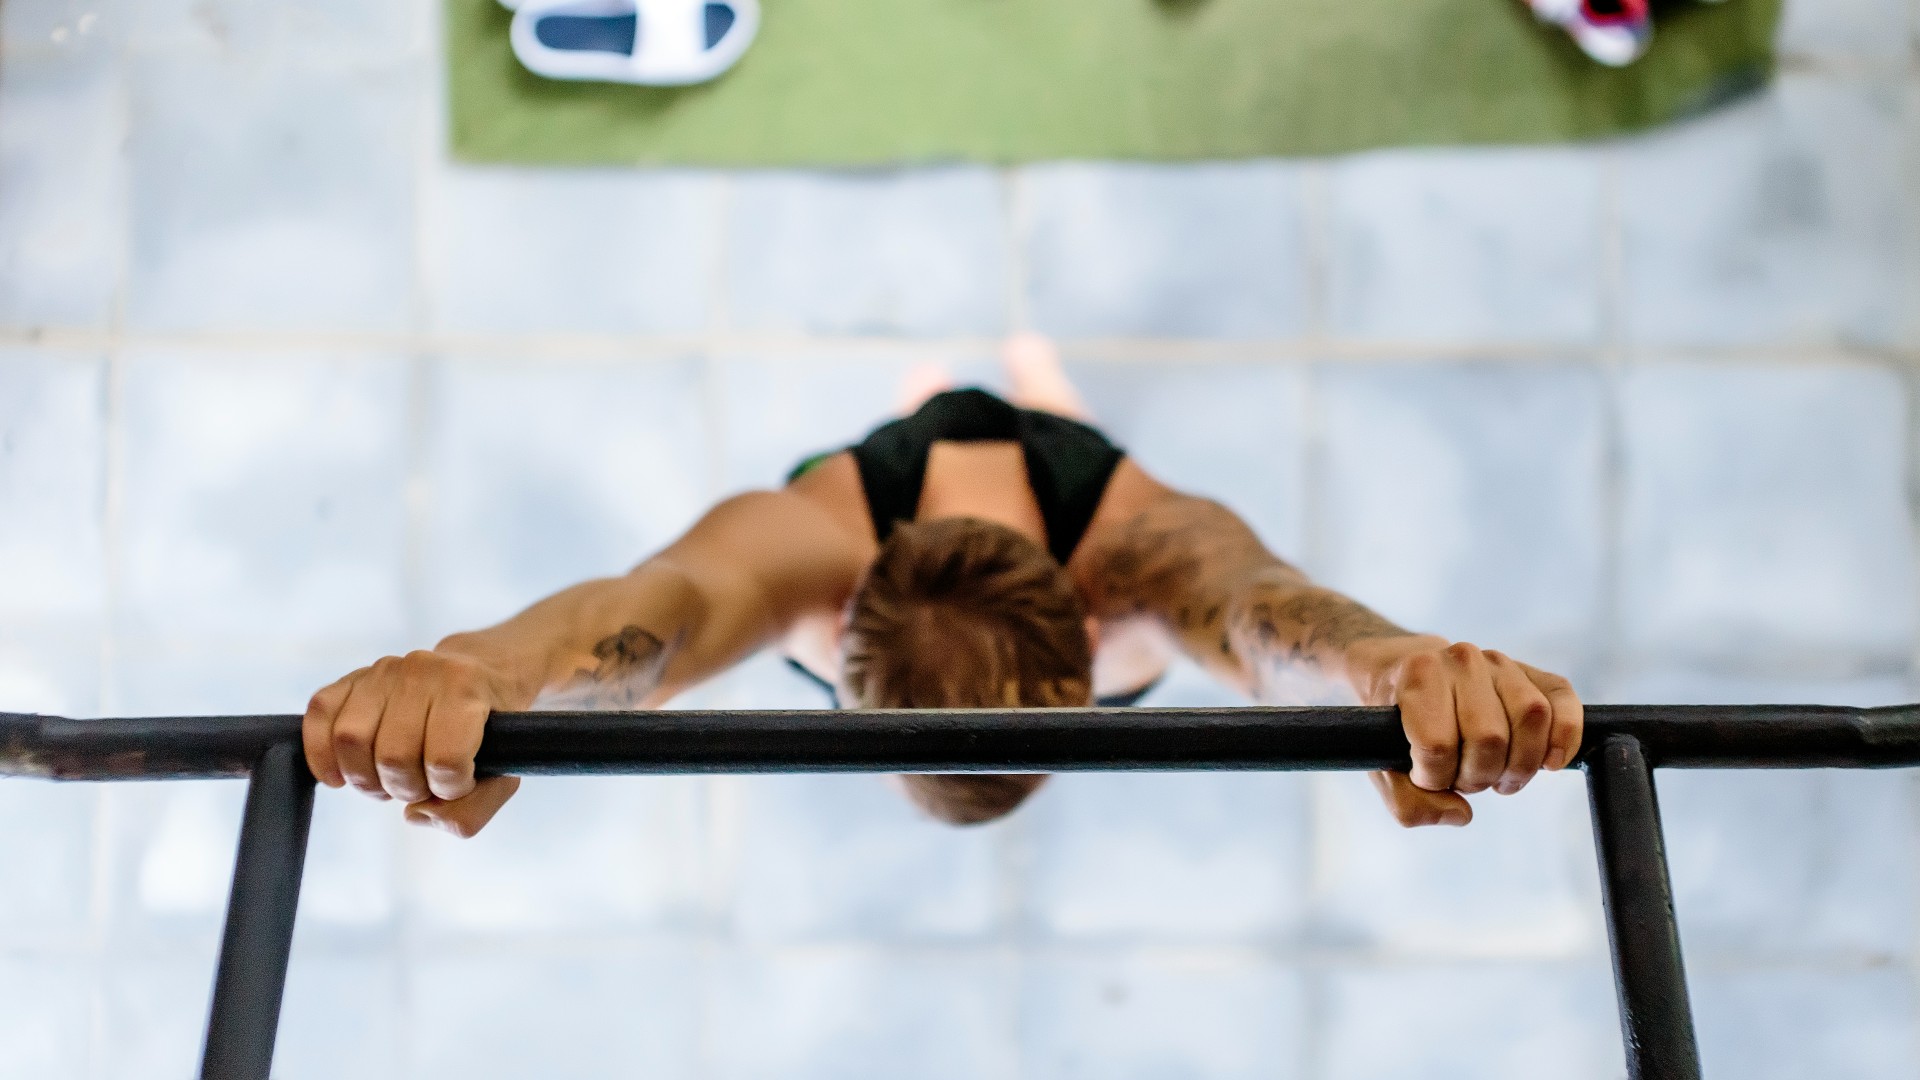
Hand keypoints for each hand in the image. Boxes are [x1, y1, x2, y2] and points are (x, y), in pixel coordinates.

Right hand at [303, 650, 523, 837]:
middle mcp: (422, 671)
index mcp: (466, 687)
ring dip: (365, 778)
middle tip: (419, 786)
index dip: (448, 788)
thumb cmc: (487, 731)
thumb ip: (472, 810)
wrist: (479, 677)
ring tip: (387, 780)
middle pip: (392, 755)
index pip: (444, 759)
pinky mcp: (352, 678)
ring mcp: (383, 671)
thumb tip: (416, 813)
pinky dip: (321, 754)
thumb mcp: (504, 772)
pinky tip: (339, 776)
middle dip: (405, 788)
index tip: (456, 784)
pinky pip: (320, 714)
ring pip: (350, 738)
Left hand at [1349, 636, 1583, 827]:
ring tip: (1499, 775)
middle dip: (1478, 776)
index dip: (1435, 777)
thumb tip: (1461, 814)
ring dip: (1520, 765)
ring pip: (1532, 718)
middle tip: (1465, 778)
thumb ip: (1409, 804)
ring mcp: (1501, 663)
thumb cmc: (1401, 727)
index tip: (1427, 776)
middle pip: (1489, 738)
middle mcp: (1462, 660)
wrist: (1411, 679)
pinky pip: (1563, 701)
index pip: (1438, 744)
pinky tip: (1551, 763)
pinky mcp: (1534, 674)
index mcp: (1419, 675)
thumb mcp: (1384, 768)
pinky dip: (1566, 736)